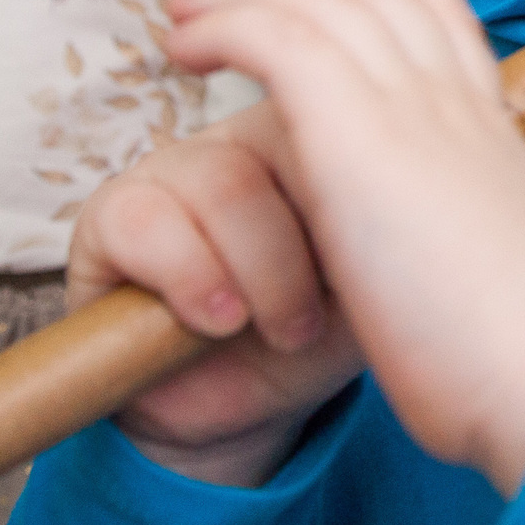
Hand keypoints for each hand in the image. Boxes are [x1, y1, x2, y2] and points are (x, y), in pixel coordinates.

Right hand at [69, 97, 364, 487]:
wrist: (245, 408)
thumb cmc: (319, 333)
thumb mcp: (379, 280)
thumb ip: (395, 223)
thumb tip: (410, 194)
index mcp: (324, 131)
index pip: (351, 117)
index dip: (362, 200)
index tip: (365, 275)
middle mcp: (249, 134)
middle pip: (293, 143)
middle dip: (313, 252)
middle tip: (316, 321)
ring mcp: (179, 163)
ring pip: (227, 184)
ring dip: (261, 275)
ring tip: (281, 330)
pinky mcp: (113, 211)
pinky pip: (148, 222)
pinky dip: (192, 279)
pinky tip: (217, 323)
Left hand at [160, 0, 524, 495]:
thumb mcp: (504, 274)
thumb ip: (462, 239)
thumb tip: (444, 265)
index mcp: (493, 131)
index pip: (447, 23)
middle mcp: (454, 101)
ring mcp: (410, 107)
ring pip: (319, 2)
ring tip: (185, 12)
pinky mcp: (357, 131)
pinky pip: (278, 38)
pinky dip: (226, 26)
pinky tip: (187, 43)